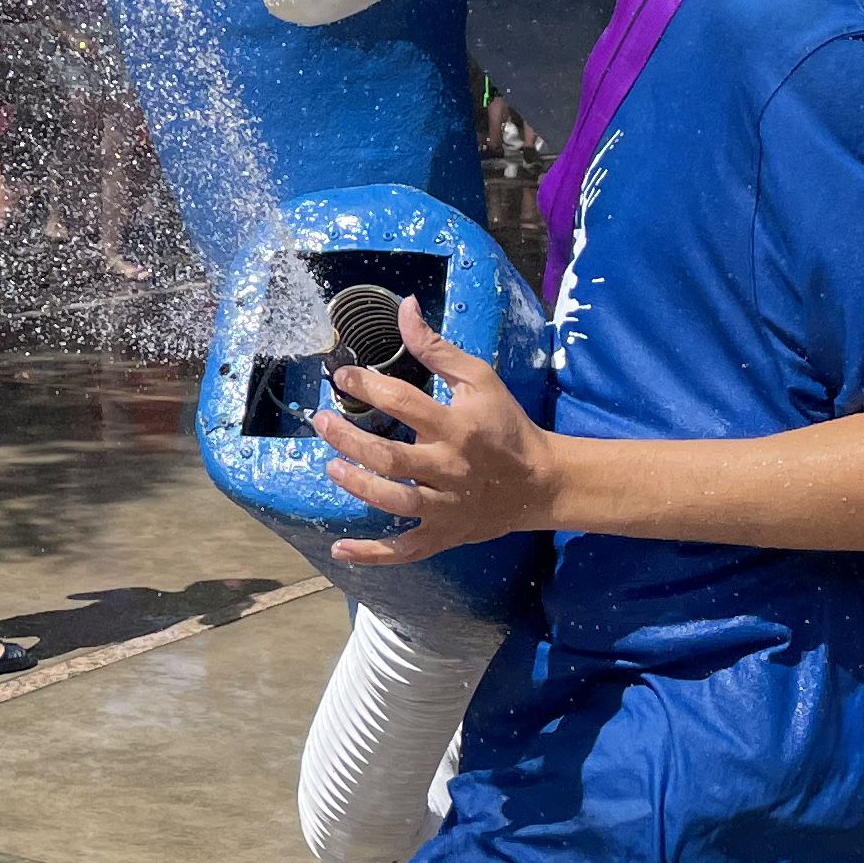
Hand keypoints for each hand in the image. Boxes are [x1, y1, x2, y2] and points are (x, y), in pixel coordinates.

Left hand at [314, 312, 554, 561]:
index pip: (404, 403)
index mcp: (456, 427)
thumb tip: (405, 308)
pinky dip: (373, 554)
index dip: (368, 386)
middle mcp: (448, 468)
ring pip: (394, 502)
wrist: (542, 482)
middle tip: (321, 422)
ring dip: (358, 486)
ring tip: (331, 467)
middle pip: (390, 457)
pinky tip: (340, 549)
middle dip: (350, 440)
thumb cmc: (506, 424)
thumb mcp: (479, 378)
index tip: (342, 375)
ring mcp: (445, 506)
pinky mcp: (444, 534)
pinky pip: (405, 550)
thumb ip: (437, 348)